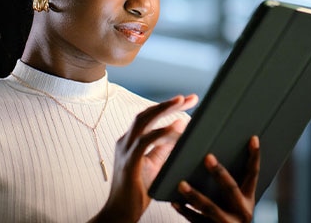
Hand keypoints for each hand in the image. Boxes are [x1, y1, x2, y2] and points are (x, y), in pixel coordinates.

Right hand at [91, 94, 197, 222]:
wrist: (121, 212)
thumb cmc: (137, 191)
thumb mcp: (154, 165)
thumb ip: (163, 149)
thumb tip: (180, 134)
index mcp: (131, 141)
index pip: (150, 117)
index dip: (168, 107)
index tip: (188, 100)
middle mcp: (126, 142)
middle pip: (146, 114)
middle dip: (168, 104)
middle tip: (189, 98)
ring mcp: (126, 150)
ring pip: (143, 121)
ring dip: (163, 110)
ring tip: (182, 102)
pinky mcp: (129, 162)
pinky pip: (145, 141)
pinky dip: (161, 132)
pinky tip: (175, 127)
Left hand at [172, 136, 260, 222]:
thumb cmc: (229, 216)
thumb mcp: (236, 203)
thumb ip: (229, 186)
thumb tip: (209, 156)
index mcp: (248, 200)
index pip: (253, 174)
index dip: (254, 156)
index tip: (253, 138)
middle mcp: (242, 212)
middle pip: (231, 189)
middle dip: (219, 173)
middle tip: (208, 157)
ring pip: (210, 208)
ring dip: (194, 195)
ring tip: (181, 184)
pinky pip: (196, 221)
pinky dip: (185, 211)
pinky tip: (175, 202)